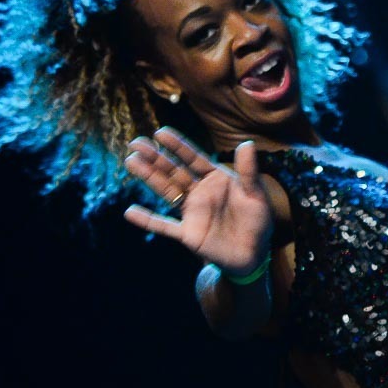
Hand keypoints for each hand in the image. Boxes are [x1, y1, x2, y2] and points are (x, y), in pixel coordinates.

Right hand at [123, 128, 273, 275]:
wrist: (254, 254)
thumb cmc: (257, 221)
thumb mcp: (256, 194)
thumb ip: (249, 171)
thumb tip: (247, 142)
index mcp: (216, 179)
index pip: (193, 159)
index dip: (177, 146)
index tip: (160, 133)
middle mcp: (200, 192)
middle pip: (174, 171)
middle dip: (155, 157)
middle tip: (135, 143)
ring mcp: (192, 212)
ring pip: (166, 191)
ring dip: (149, 177)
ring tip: (131, 161)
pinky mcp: (188, 233)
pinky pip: (164, 226)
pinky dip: (148, 220)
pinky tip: (130, 213)